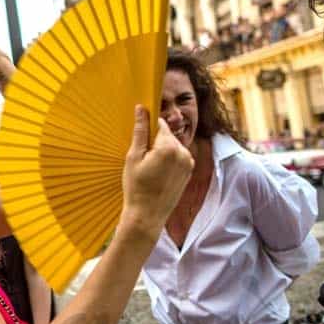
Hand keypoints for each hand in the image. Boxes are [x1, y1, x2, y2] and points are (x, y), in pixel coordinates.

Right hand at [121, 107, 193, 234]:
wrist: (147, 215)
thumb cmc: (136, 187)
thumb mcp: (133, 157)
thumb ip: (140, 131)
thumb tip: (141, 108)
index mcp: (169, 146)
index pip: (160, 124)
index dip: (148, 130)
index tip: (141, 143)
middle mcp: (183, 152)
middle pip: (167, 135)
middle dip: (155, 142)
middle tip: (142, 160)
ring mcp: (189, 163)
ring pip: (173, 146)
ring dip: (162, 152)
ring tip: (150, 170)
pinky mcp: (190, 171)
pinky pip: (178, 157)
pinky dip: (169, 161)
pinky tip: (158, 175)